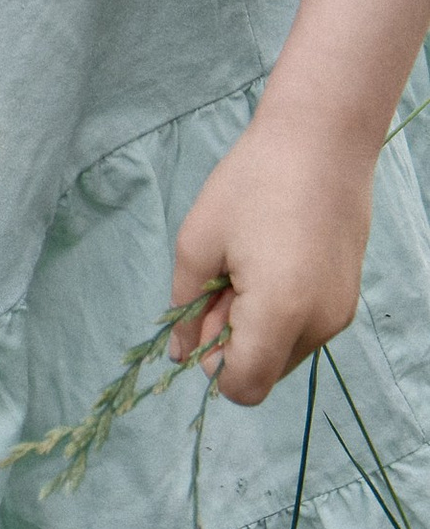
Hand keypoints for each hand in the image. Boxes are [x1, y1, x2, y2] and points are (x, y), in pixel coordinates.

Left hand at [170, 113, 376, 405]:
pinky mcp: (348, 298)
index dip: (212, 364)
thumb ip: (185, 310)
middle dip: (231, 342)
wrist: (322, 140)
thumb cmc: (252, 183)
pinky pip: (303, 329)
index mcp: (280, 313)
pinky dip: (279, 313)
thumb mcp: (198, 245)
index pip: (242, 388)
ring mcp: (339, 313)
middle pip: (262, 372)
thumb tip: (181, 355)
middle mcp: (319, 324)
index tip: (203, 314)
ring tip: (247, 267)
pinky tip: (272, 263)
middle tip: (222, 280)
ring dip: (254, 327)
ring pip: (282, 353)